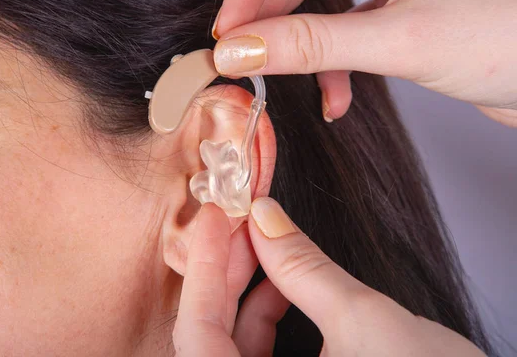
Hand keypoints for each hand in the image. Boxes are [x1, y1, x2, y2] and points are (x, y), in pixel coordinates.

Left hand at [173, 199, 485, 355]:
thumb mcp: (364, 320)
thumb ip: (304, 266)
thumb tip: (268, 217)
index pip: (198, 334)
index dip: (202, 268)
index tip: (215, 217)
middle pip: (208, 338)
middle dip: (221, 274)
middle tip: (236, 224)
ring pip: (230, 347)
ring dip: (242, 293)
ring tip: (259, 244)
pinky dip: (261, 318)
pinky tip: (279, 286)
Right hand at [212, 0, 516, 125]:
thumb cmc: (514, 38)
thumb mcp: (401, 40)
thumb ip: (313, 44)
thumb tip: (242, 50)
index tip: (229, 35)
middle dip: (272, 22)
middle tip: (249, 64)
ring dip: (304, 49)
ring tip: (296, 88)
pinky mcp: (401, 1)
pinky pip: (346, 25)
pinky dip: (335, 62)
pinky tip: (338, 98)